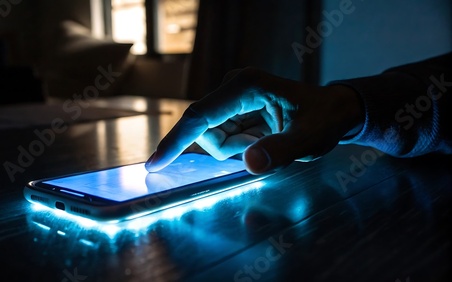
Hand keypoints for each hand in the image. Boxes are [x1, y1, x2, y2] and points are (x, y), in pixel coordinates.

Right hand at [145, 67, 363, 173]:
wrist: (333, 112)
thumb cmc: (323, 120)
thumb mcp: (309, 139)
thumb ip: (281, 150)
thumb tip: (250, 163)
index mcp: (246, 86)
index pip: (199, 116)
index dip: (175, 141)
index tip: (154, 163)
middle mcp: (233, 87)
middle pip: (205, 130)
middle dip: (229, 149)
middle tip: (265, 146)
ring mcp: (231, 98)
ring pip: (212, 136)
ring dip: (236, 149)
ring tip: (268, 140)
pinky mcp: (233, 108)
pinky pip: (222, 136)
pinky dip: (239, 146)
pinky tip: (262, 138)